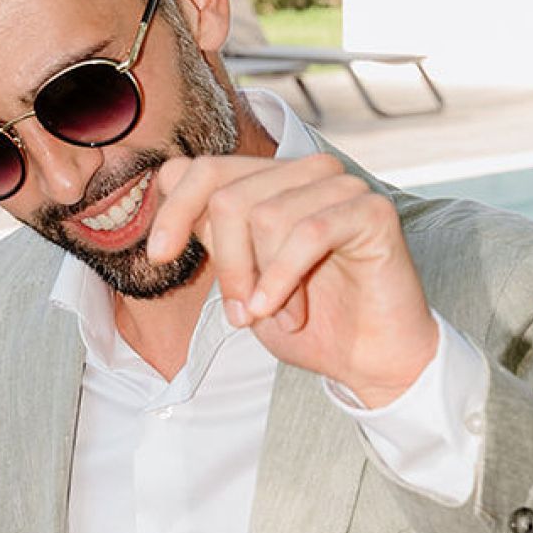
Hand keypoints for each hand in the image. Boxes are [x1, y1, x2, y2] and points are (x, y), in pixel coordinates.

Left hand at [145, 152, 438, 406]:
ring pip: (264, 216)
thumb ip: (214, 232)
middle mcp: (306, 174)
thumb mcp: (243, 281)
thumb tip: (170, 178)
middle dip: (226, 266)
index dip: (174, 210)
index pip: (203, 170)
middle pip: (228, 197)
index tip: (160, 256)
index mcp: (273, 184)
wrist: (371, 362)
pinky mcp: (372, 210)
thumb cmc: (310, 324)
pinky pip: (307, 233)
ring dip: (263, 281)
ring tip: (281, 316)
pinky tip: (287, 313)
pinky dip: (285, 278)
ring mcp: (341, 186)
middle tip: (243, 313)